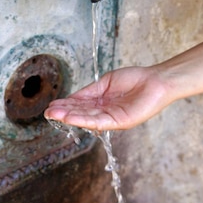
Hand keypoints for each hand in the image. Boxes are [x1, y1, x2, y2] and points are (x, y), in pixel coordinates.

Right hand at [44, 66, 174, 130]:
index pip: (80, 105)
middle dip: (64, 113)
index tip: (52, 106)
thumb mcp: (106, 83)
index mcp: (102, 103)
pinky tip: (71, 118)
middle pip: (81, 114)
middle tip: (47, 113)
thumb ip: (89, 92)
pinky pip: (99, 122)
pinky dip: (84, 120)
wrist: (155, 81)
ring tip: (54, 115)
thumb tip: (71, 98)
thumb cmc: (134, 79)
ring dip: (70, 118)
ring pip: (87, 119)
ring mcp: (112, 118)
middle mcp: (105, 112)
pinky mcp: (120, 122)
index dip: (66, 106)